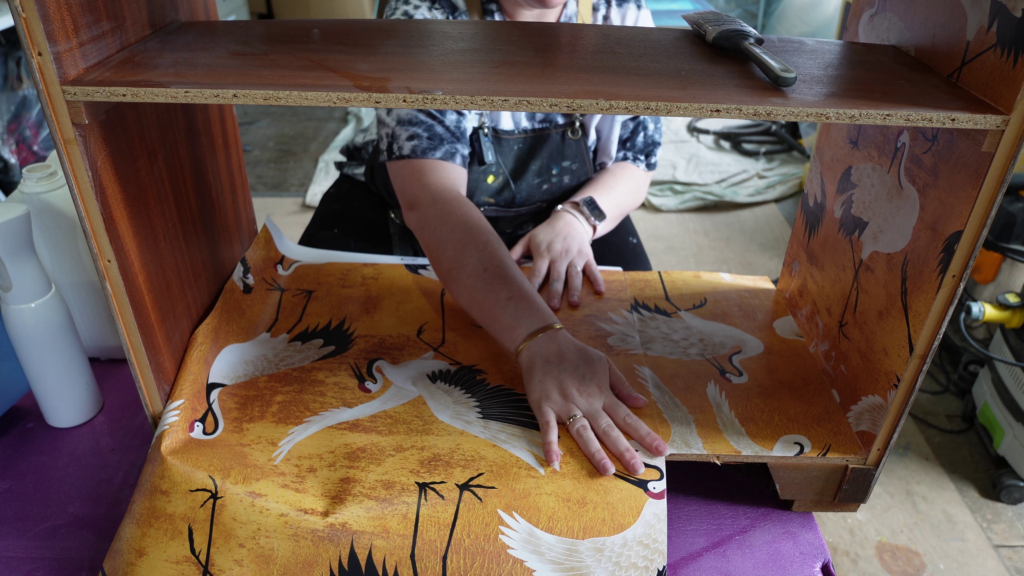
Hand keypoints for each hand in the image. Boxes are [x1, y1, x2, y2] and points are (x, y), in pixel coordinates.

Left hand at [510, 209, 605, 309]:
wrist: (569, 219)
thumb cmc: (546, 233)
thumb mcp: (528, 239)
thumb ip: (515, 253)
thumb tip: (500, 265)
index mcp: (544, 253)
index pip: (538, 272)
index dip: (534, 285)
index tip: (530, 299)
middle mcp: (560, 255)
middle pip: (557, 276)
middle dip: (556, 291)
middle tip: (553, 307)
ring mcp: (575, 256)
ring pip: (575, 275)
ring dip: (575, 289)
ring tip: (574, 303)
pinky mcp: (587, 256)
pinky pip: (593, 269)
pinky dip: (598, 280)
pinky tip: (601, 291)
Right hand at [519, 329, 668, 474]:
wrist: (543, 343)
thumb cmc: (576, 354)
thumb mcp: (604, 364)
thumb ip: (622, 386)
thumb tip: (642, 404)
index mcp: (602, 393)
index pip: (627, 417)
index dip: (644, 434)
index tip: (660, 451)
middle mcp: (586, 402)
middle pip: (608, 429)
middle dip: (624, 449)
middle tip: (638, 469)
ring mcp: (564, 405)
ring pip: (582, 432)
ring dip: (594, 451)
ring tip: (607, 470)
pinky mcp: (543, 407)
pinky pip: (547, 429)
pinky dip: (550, 445)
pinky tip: (555, 462)